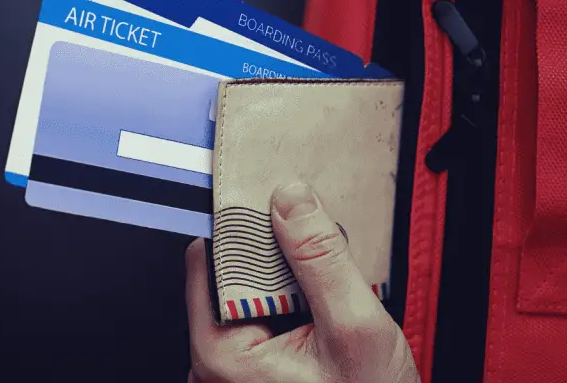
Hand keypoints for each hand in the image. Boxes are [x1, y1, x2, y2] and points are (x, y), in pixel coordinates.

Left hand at [185, 183, 417, 382]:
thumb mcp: (355, 329)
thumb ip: (321, 260)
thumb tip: (291, 201)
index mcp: (219, 354)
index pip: (212, 257)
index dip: (250, 228)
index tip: (283, 213)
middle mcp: (211, 365)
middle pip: (231, 275)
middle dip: (278, 263)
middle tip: (321, 280)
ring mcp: (228, 372)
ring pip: (249, 296)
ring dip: (289, 287)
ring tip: (325, 309)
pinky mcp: (247, 374)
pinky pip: (260, 321)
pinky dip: (291, 310)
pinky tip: (319, 323)